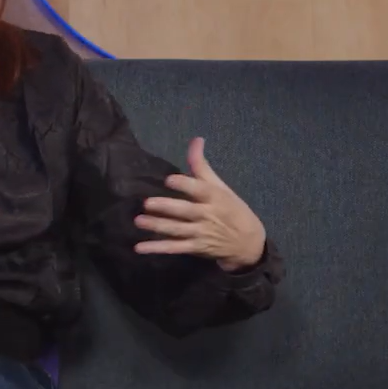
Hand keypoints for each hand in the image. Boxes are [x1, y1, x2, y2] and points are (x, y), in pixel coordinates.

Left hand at [134, 137, 267, 270]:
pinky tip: (140, 247)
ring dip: (158, 226)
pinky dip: (157, 248)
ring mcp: (200, 233)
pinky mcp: (195, 248)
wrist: (248, 243)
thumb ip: (202, 166)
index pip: (199, 189)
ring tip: (139, 221)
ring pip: (177, 229)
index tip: (169, 179)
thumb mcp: (221, 187)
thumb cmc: (233, 210)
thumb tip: (196, 140)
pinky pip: (174, 248)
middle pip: (185, 211)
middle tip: (148, 203)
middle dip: (167, 208)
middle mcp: (207, 215)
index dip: (185, 184)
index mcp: (214, 197)